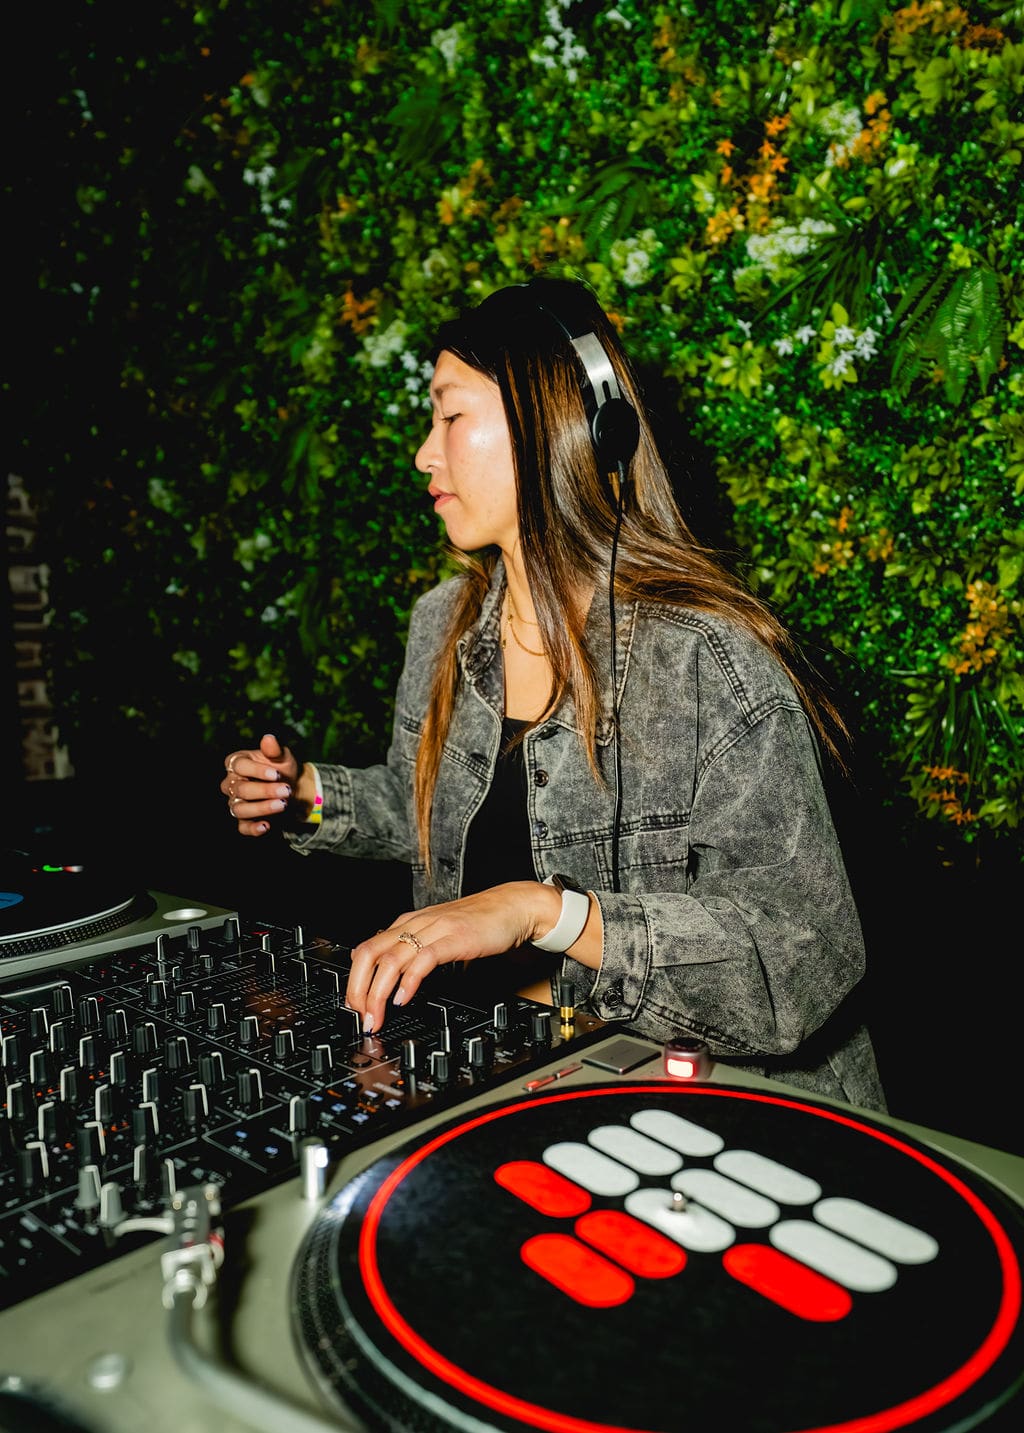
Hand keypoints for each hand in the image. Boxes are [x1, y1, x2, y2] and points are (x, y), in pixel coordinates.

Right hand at [220, 732, 300, 835]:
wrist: (292, 789)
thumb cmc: (282, 769)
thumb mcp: (282, 757)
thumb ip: (274, 750)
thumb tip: (269, 738)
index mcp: (237, 763)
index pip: (239, 766)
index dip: (257, 771)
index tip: (277, 774)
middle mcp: (231, 783)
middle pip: (240, 789)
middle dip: (265, 790)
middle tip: (287, 790)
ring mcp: (235, 802)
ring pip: (239, 809)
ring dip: (261, 808)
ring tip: (283, 804)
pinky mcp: (244, 820)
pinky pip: (242, 827)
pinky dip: (253, 829)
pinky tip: (266, 826)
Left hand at [345, 881, 562, 1032]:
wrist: (512, 906)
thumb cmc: (477, 922)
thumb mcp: (436, 933)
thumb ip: (413, 949)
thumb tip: (389, 971)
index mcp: (407, 924)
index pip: (366, 950)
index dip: (354, 981)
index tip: (356, 1008)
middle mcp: (414, 924)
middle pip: (369, 954)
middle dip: (358, 989)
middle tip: (361, 1016)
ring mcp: (433, 930)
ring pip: (391, 960)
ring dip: (378, 993)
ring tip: (377, 1016)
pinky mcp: (453, 938)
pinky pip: (423, 960)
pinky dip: (409, 981)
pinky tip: (404, 998)